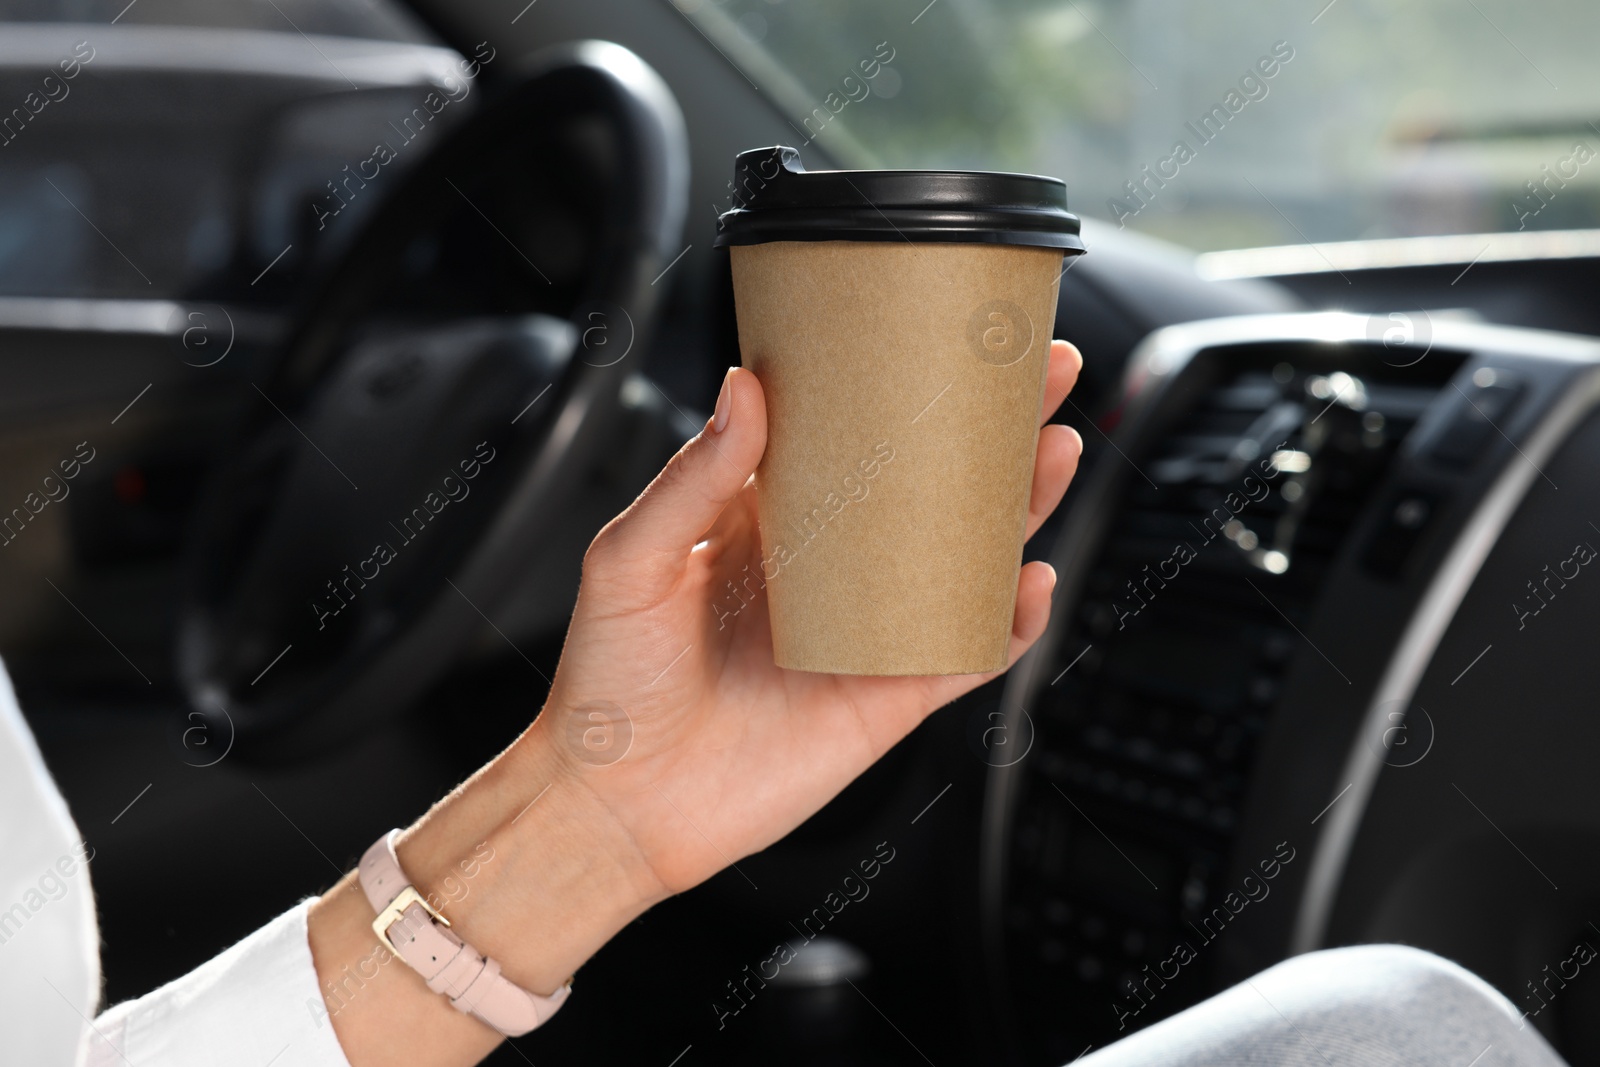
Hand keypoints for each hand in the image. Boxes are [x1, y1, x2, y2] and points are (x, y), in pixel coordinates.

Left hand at [308, 341, 1083, 1065]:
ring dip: (1019, 508)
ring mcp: (867, 631)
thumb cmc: (610, 684)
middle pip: (934, 486)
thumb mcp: (632, 559)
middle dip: (996, 430)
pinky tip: (1028, 581)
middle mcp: (830, 569)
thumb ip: (693, 477)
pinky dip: (1007, 621)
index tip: (948, 335)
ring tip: (1056, 452)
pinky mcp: (887, 697)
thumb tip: (744, 388)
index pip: (855, 435)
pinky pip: (965, 652)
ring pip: (966, 559)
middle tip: (1045, 374)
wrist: (616, 804)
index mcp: (770, 519)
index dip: (908, 386)